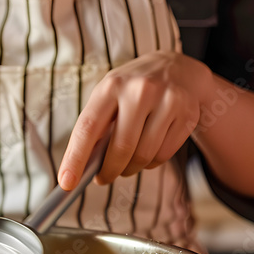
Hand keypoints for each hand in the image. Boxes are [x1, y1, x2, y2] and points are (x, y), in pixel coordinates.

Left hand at [58, 50, 215, 188]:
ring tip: (127, 161)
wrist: (177, 70)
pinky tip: (149, 149)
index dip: (76, 159)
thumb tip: (80, 169)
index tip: (66, 183)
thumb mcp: (109, 97)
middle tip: (103, 178)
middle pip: (120, 149)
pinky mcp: (187, 114)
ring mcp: (167, 101)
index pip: (88, 128)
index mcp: (111, 86)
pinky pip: (163, 155)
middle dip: (109, 171)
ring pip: (144, 156)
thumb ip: (95, 128)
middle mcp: (140, 90)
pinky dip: (151, 162)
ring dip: (131, 168)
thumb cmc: (132, 91)